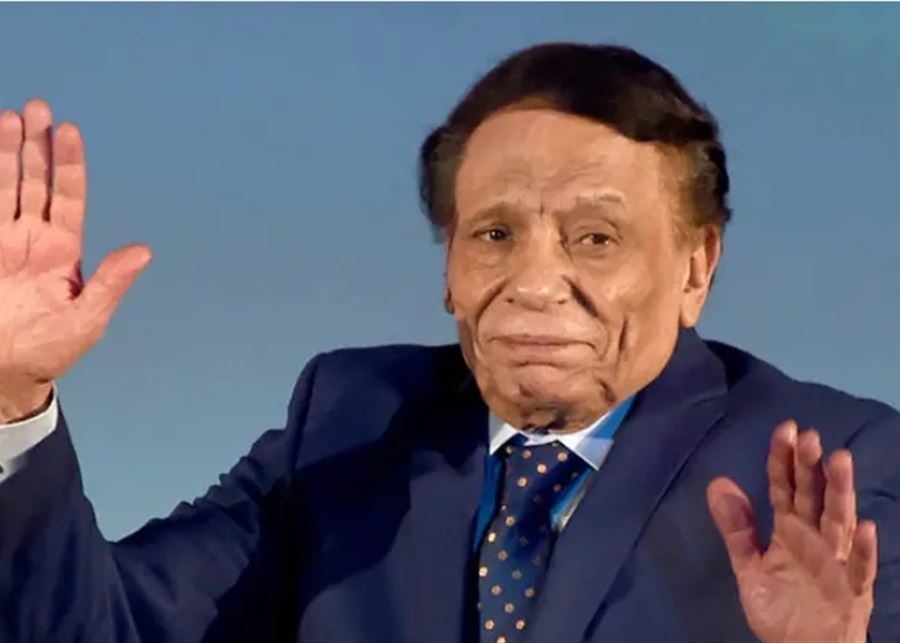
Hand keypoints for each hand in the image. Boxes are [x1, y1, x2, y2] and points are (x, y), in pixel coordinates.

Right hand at [0, 100, 150, 421]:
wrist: (5, 374)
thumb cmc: (52, 351)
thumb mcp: (88, 319)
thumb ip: (111, 282)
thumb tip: (144, 251)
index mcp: (63, 250)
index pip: (69, 196)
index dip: (68, 164)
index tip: (68, 131)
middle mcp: (32, 238)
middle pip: (34, 181)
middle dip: (34, 145)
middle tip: (36, 107)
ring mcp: (3, 242)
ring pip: (4, 187)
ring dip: (4, 153)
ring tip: (8, 116)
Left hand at [707, 420, 875, 642]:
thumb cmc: (780, 607)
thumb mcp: (749, 567)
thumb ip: (736, 528)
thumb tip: (716, 482)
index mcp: (790, 530)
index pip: (785, 488)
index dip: (784, 459)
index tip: (785, 429)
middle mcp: (815, 538)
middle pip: (814, 497)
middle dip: (812, 467)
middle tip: (810, 436)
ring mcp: (837, 562)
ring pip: (839, 521)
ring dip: (840, 492)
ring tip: (839, 460)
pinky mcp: (853, 590)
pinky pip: (859, 568)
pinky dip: (863, 549)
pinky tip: (864, 527)